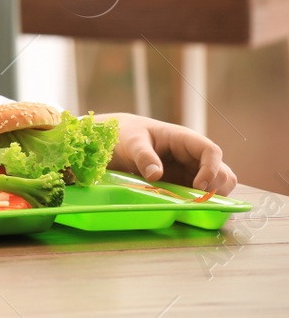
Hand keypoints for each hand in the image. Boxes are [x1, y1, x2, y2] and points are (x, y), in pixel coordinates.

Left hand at [105, 113, 237, 194]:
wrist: (121, 141)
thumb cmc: (129, 135)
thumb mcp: (133, 142)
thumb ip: (144, 156)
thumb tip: (155, 175)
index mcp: (184, 139)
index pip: (211, 151)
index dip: (212, 169)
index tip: (198, 186)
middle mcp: (194, 155)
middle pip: (222, 172)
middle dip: (216, 188)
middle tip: (196, 200)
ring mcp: (193, 170)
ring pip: (220, 185)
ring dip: (213, 197)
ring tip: (193, 204)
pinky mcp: (187, 183)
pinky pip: (205, 194)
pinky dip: (203, 202)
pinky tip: (189, 207)